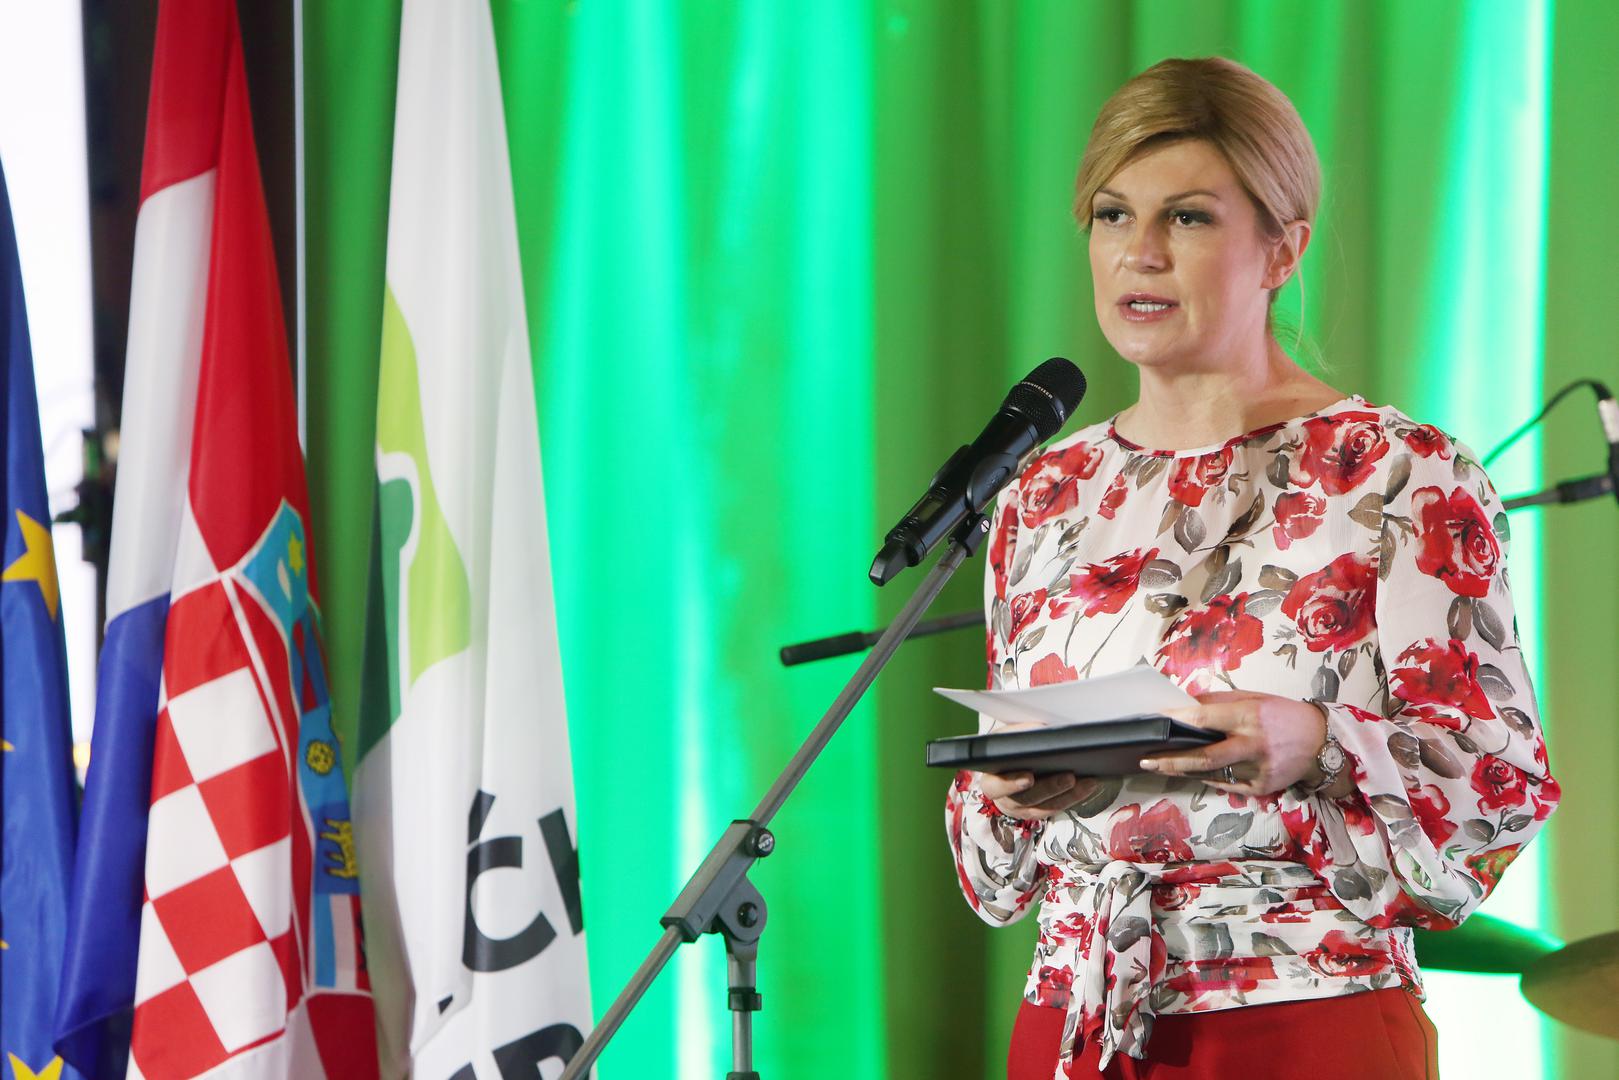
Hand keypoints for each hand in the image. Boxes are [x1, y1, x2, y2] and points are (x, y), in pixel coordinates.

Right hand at [976, 722, 1099, 819]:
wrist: (1006, 767)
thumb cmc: (1005, 751)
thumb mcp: (1005, 739)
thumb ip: (1018, 735)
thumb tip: (1042, 729)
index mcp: (991, 781)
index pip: (996, 786)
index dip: (1012, 783)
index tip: (1029, 777)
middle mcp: (1005, 801)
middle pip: (1028, 798)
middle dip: (1051, 787)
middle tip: (1069, 777)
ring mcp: (1023, 810)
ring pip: (1047, 807)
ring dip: (1070, 794)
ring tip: (1088, 781)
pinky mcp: (1040, 812)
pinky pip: (1058, 808)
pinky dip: (1075, 797)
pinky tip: (1089, 785)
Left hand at [1139, 691, 1346, 797]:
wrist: (1321, 743)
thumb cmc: (1283, 715)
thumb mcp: (1254, 698)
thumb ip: (1220, 701)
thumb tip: (1185, 704)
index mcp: (1250, 716)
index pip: (1205, 719)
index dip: (1178, 720)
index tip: (1157, 720)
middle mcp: (1253, 745)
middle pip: (1204, 757)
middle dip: (1171, 760)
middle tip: (1146, 759)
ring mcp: (1257, 770)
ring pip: (1211, 773)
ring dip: (1183, 770)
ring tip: (1159, 765)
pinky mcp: (1260, 787)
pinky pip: (1225, 784)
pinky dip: (1207, 777)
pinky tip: (1191, 772)